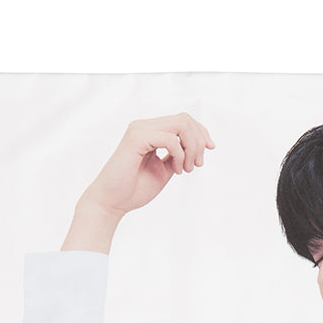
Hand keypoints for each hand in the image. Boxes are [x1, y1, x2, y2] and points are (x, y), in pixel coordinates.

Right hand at [62, 113, 214, 252]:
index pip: (183, 120)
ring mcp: (139, 130)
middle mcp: (144, 126)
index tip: (209, 150)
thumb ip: (178, 155)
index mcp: (150, 131)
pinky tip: (176, 170)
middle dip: (199, 141)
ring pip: (181, 125)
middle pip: (185, 119)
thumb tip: (198, 146)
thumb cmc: (135, 188)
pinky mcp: (136, 139)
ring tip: (186, 169)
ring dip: (191, 148)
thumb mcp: (165, 169)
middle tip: (197, 165)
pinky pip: (170, 139)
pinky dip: (180, 155)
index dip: (201, 132)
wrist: (112, 202)